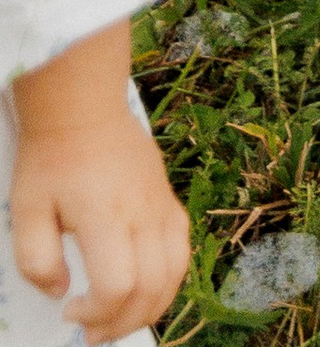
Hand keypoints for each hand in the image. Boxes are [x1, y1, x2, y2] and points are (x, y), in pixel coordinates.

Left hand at [11, 24, 191, 346]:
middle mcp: (141, 213)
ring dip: (152, 307)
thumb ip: (37, 260)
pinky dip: (170, 278)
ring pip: (176, 270)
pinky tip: (145, 286)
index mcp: (104, 216)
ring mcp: (160, 204)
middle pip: (151, 287)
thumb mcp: (25, 210)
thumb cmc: (52, 158)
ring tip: (121, 318)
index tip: (70, 312)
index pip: (118, 285)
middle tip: (93, 333)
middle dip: (123, 322)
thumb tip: (61, 291)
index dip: (97, 313)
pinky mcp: (168, 198)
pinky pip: (182, 247)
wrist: (83, 107)